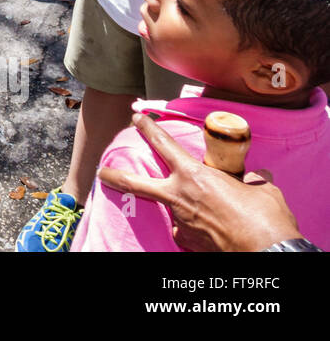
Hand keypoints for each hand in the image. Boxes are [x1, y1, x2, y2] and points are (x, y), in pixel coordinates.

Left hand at [98, 113, 302, 251]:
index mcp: (193, 175)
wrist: (268, 252)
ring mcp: (179, 221)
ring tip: (207, 211)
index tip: (137, 118)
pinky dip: (194, 226)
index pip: (163, 144)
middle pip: (137, 183)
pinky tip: (210, 229)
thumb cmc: (265, 218)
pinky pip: (186, 228)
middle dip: (116, 176)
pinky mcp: (185, 241)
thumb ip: (251, 179)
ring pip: (172, 208)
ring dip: (182, 206)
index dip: (148, 128)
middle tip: (103, 172)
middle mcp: (179, 196)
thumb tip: (257, 177)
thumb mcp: (260, 189)